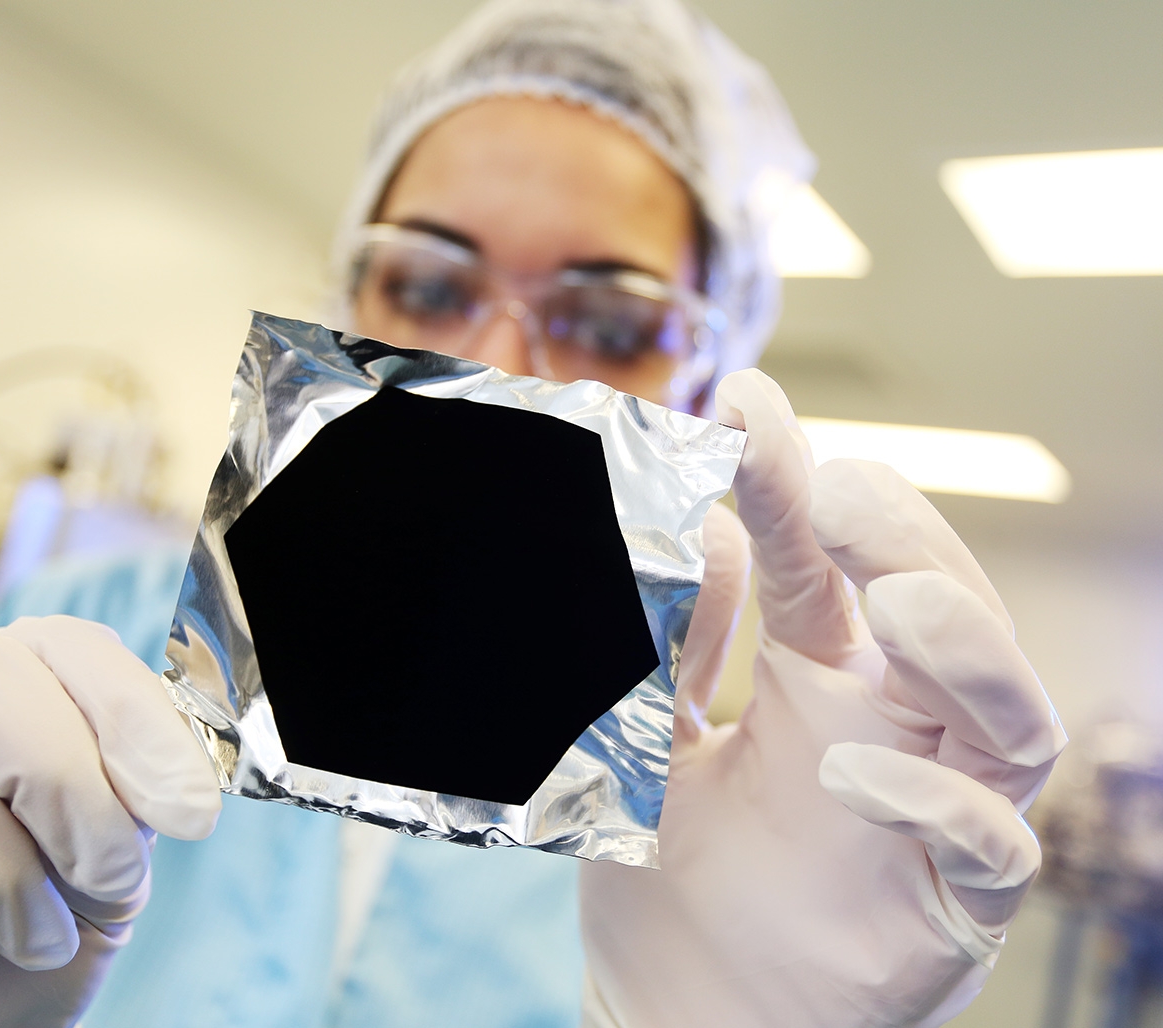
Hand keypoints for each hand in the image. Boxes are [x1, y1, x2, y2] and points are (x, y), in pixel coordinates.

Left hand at [579, 371, 1065, 1027]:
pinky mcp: (954, 905)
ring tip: (892, 604)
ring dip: (966, 648)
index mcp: (827, 678)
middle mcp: (897, 729)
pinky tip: (848, 774)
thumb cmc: (676, 875)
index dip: (793, 485)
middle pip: (950, 612)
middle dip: (910, 542)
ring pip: (1011, 715)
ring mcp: (936, 813)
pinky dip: (939, 805)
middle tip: (844, 490)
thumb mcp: (651, 742)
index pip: (827, 567)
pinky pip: (993, 848)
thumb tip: (716, 529)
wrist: (680, 1012)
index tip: (747, 401)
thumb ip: (680, 646)